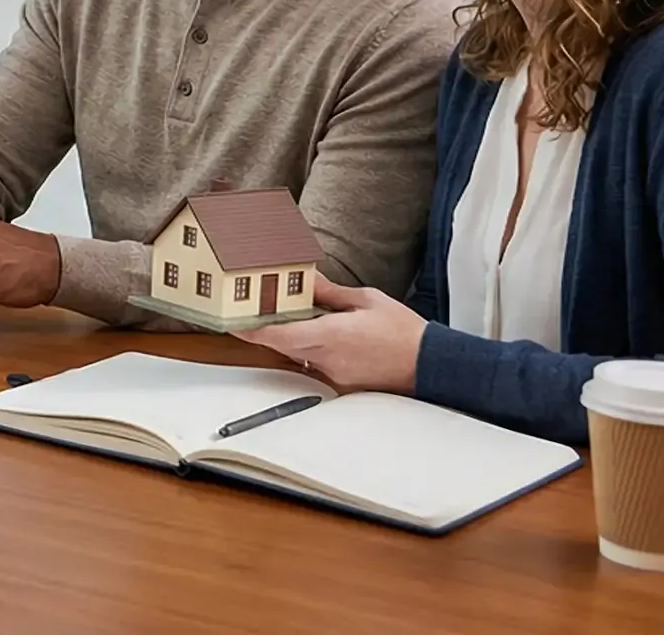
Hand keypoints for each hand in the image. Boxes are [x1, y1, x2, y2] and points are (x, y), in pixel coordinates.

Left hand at [235, 279, 425, 392]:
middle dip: (267, 329)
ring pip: (298, 354)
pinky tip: (319, 334)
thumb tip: (307, 280)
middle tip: (251, 310)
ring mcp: (334, 373)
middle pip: (283, 345)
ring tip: (287, 315)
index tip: (233, 321)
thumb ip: (331, 293)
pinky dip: (311, 349)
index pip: (281, 336)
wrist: (430, 365)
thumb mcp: (367, 300)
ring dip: (291, 338)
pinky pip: (316, 363)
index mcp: (332, 335)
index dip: (252, 330)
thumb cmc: (403, 331)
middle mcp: (328, 358)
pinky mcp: (342, 382)